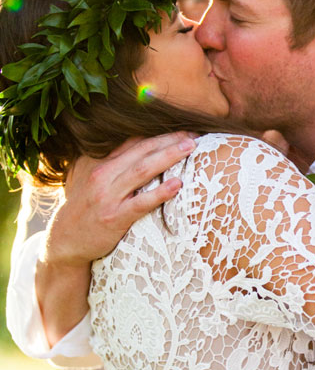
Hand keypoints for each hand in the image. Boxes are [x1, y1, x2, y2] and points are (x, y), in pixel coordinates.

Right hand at [52, 133, 196, 266]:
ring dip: (168, 157)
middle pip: (142, 151)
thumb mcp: (92, 179)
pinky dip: (159, 192)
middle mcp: (104, 175)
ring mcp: (108, 196)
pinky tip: (177, 184)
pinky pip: (140, 203)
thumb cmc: (85, 208)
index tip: (183, 129)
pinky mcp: (114, 217)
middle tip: (194, 134)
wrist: (64, 240)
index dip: (160, 134)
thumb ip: (113, 164)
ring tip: (190, 148)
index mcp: (101, 164)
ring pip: (142, 171)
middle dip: (169, 140)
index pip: (135, 142)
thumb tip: (138, 149)